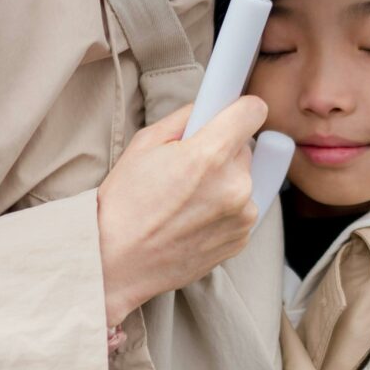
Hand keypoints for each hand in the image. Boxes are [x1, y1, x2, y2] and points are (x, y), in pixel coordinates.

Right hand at [95, 97, 267, 328]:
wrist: (115, 261)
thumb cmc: (124, 203)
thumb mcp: (144, 144)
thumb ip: (184, 118)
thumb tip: (208, 108)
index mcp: (209, 156)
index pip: (253, 112)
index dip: (241, 109)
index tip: (232, 115)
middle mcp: (235, 186)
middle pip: (245, 149)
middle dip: (222, 152)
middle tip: (188, 169)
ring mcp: (241, 217)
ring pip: (243, 182)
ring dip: (224, 184)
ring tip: (185, 201)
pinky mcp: (240, 240)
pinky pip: (240, 211)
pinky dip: (223, 211)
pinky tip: (192, 220)